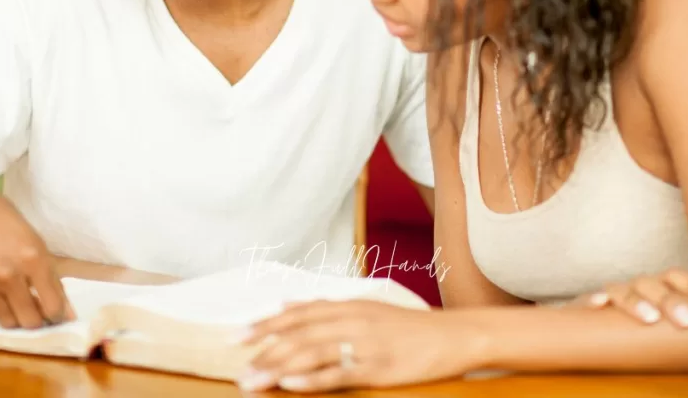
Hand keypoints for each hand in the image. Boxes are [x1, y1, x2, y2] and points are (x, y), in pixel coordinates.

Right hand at [0, 173, 73, 329]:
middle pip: (30, 322)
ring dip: (13, 314)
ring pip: (6, 321)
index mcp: (32, 257)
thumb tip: (64, 308)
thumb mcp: (30, 237)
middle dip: (36, 320)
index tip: (56, 315)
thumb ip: (47, 271)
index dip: (57, 315)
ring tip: (11, 297)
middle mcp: (7, 274)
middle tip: (34, 310)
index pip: (53, 306)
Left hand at [237, 300, 481, 392]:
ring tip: (252, 381)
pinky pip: (338, 372)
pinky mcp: (376, 367)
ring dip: (277, 367)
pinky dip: (312, 378)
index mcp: (347, 305)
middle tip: (235, 366)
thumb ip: (325, 307)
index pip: (296, 314)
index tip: (236, 337)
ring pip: (311, 353)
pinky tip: (290, 383)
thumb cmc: (406, 326)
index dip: (264, 325)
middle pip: (298, 334)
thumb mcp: (365, 308)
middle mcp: (351, 320)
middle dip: (263, 350)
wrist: (451, 335)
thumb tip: (286, 303)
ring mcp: (364, 344)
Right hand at [575, 268, 687, 327]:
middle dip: (671, 301)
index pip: (677, 278)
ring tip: (651, 319)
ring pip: (622, 291)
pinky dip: (593, 300)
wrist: (598, 324)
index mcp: (659, 288)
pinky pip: (587, 300)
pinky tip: (599, 305)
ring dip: (636, 302)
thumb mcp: (672, 319)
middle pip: (652, 285)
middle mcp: (636, 288)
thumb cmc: (647, 323)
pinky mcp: (587, 307)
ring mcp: (612, 296)